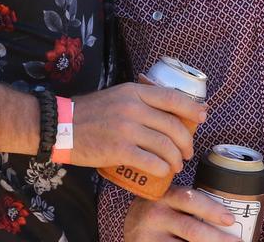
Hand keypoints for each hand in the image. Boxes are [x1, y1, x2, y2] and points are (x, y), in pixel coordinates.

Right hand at [70, 83, 206, 173]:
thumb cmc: (90, 112)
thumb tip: (171, 108)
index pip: (173, 98)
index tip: (203, 117)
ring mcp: (126, 129)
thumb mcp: (118, 95)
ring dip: (176, 158)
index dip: (192, 109)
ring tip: (177, 164)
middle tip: (187, 151)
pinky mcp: (118, 150)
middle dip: (186, 142)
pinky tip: (163, 172)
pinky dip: (162, 169)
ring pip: (165, 145)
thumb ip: (141, 99)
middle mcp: (133, 108)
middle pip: (173, 126)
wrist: (60, 125)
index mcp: (134, 92)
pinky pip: (150, 161)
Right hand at [124, 185, 236, 241]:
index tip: (230, 219)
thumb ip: (191, 202)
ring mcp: (150, 236)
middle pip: (191, 229)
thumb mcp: (171, 199)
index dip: (212, 210)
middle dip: (217, 238)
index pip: (191, 200)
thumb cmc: (162, 211)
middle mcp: (156, 214)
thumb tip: (230, 218)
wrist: (132, 225)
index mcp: (166, 195)